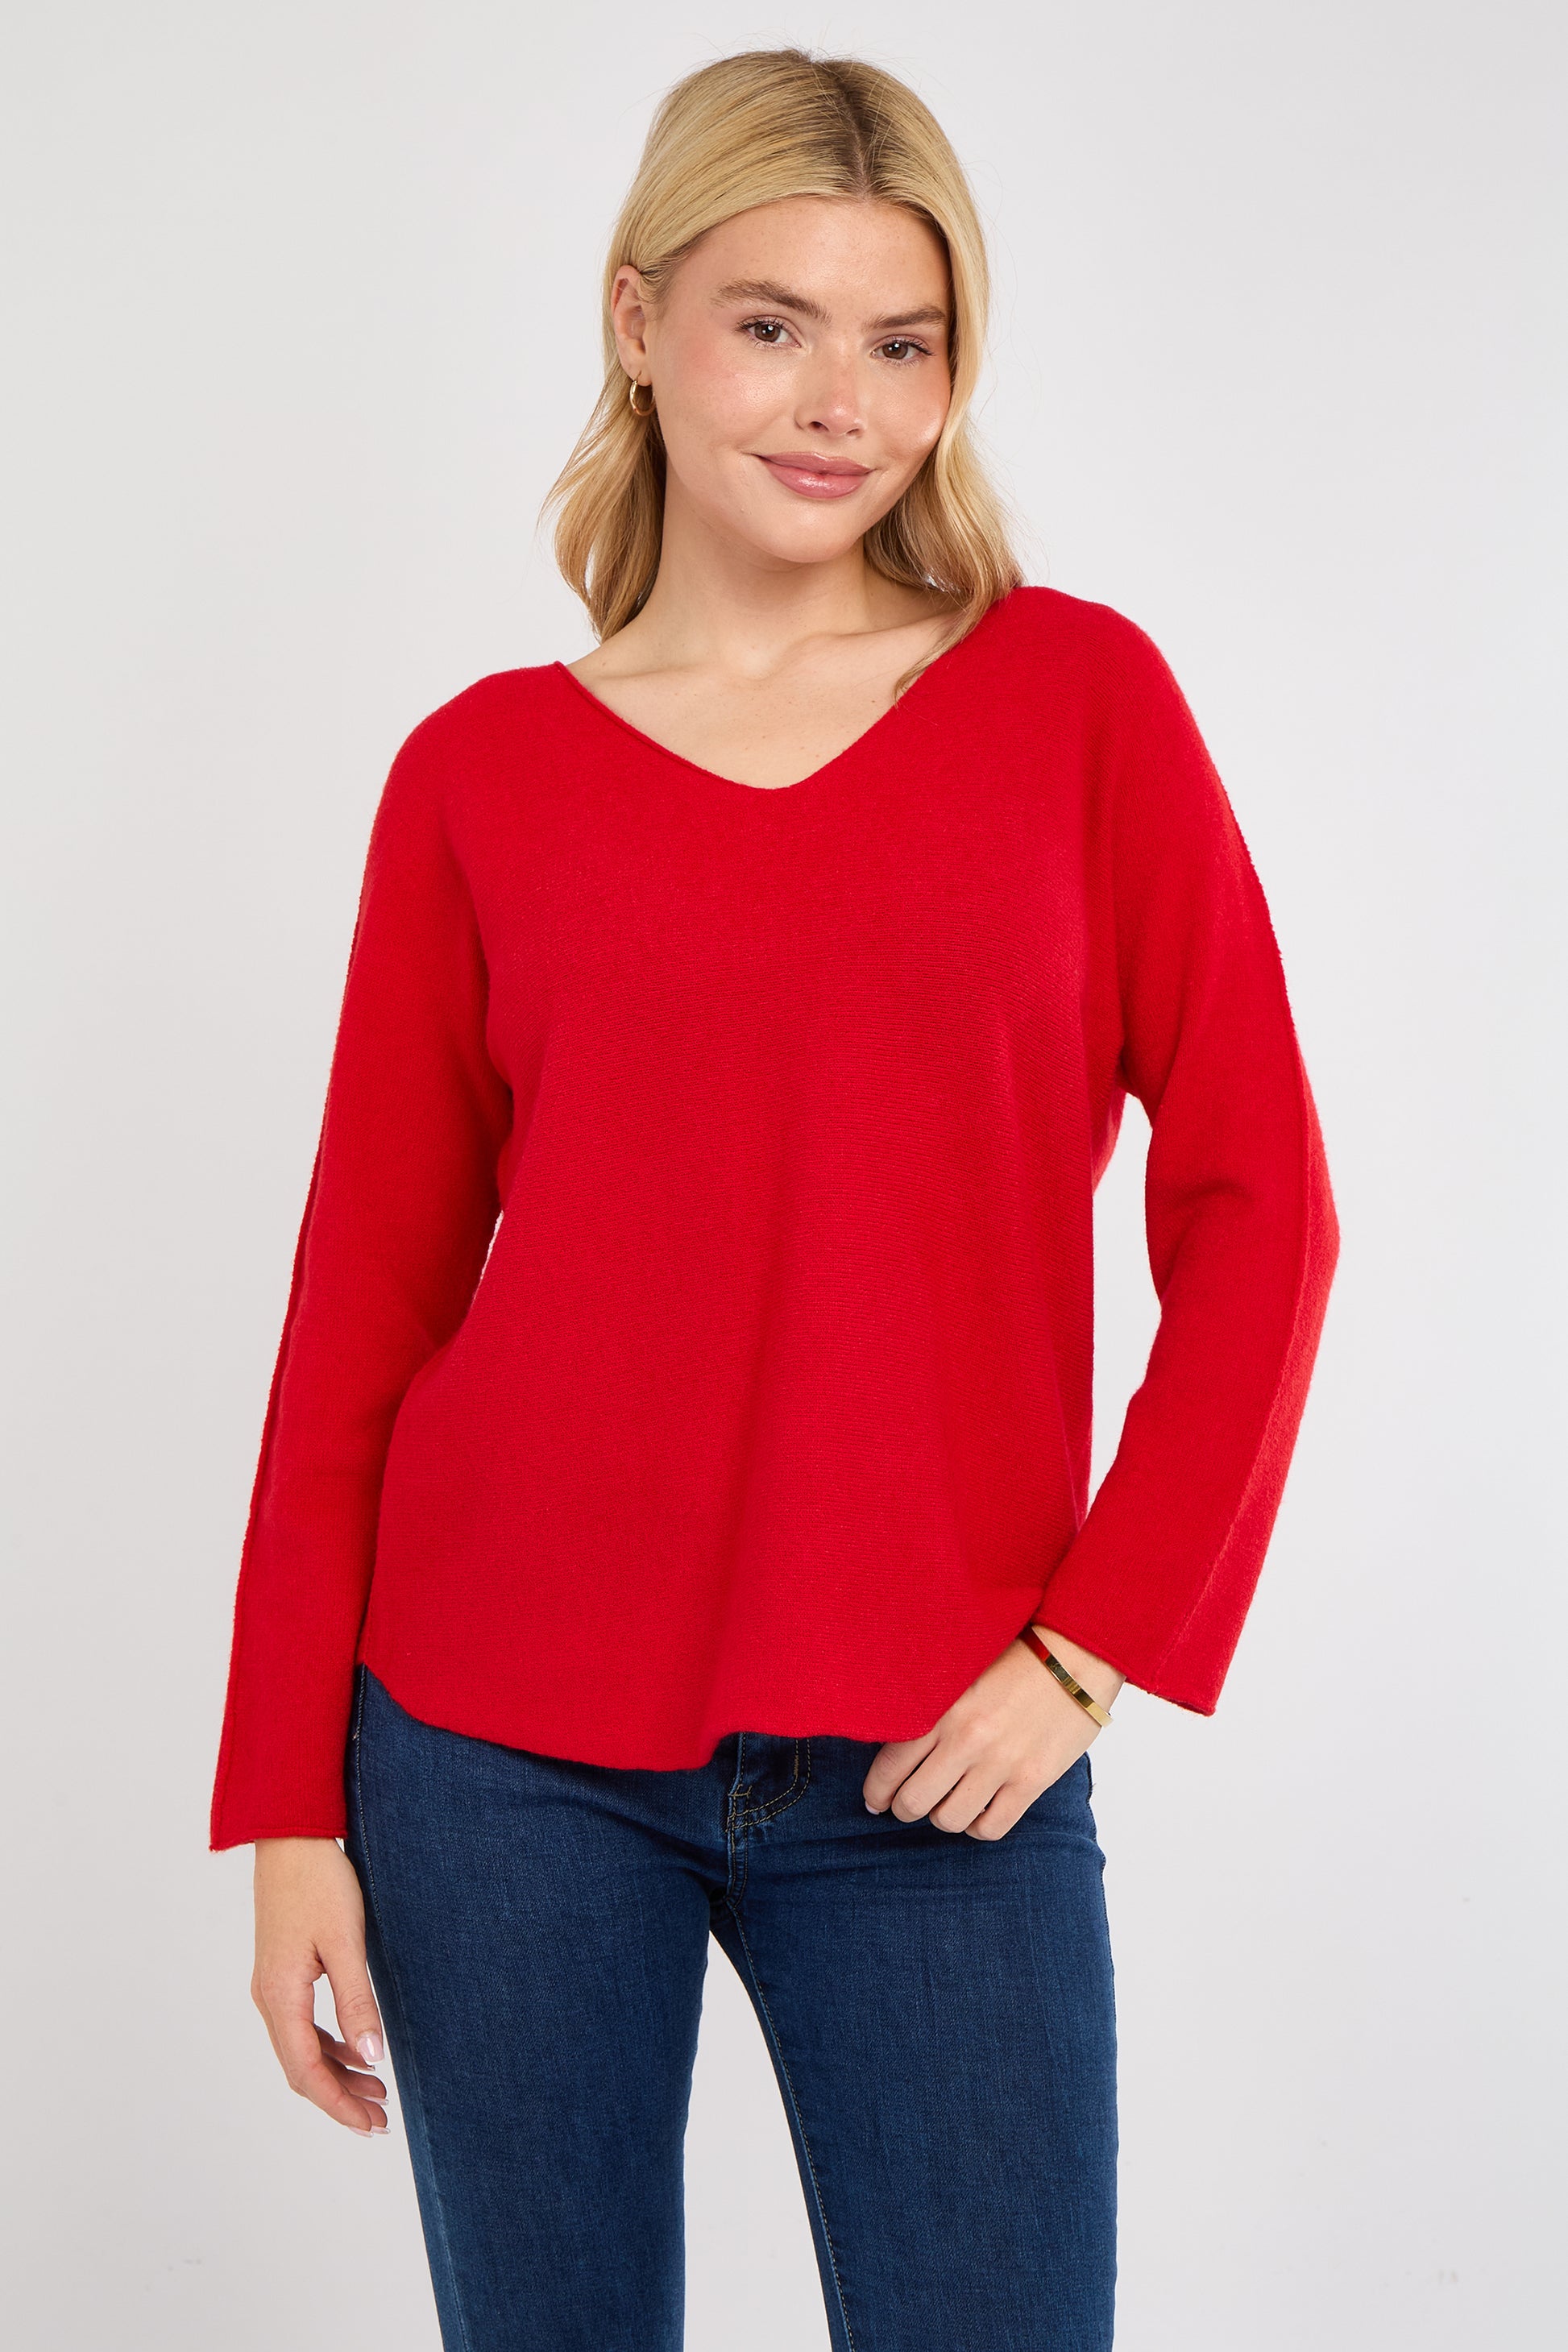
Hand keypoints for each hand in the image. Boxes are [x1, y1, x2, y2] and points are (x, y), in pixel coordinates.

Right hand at [251, 1837, 389, 2134]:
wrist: (291, 1838)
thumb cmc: (319, 1883)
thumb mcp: (345, 1943)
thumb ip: (357, 2003)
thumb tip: (371, 2059)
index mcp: (280, 1996)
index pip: (307, 2072)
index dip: (339, 2104)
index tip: (372, 2126)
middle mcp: (268, 1998)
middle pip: (301, 2068)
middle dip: (340, 2097)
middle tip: (381, 2119)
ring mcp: (272, 1986)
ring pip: (301, 2049)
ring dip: (336, 2073)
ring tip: (376, 2091)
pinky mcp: (281, 1973)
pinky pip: (301, 2025)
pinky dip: (329, 2046)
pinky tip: (355, 2050)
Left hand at [862, 1626, 1124, 1841]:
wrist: (1078, 1655)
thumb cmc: (1017, 1655)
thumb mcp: (962, 1667)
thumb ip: (931, 1701)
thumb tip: (895, 1736)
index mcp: (944, 1708)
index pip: (891, 1764)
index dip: (877, 1790)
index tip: (875, 1798)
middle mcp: (967, 1740)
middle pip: (914, 1801)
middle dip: (904, 1807)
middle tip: (907, 1803)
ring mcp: (1001, 1765)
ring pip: (949, 1820)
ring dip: (943, 1816)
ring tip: (947, 1802)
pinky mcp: (1032, 1782)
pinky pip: (991, 1828)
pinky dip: (978, 1826)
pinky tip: (979, 1810)